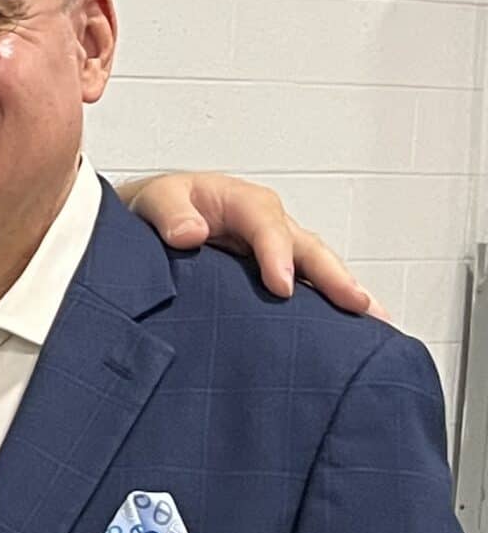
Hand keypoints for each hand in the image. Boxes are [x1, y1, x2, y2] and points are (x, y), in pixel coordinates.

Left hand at [121, 173, 371, 316]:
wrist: (159, 219)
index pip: (267, 227)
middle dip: (333, 276)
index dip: (277, 255)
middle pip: (308, 247)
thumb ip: (170, 215)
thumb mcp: (157, 200)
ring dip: (345, 292)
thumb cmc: (163, 207)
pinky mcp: (278, 270)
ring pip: (318, 267)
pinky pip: (309, 284)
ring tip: (375, 323)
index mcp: (244, 203)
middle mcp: (270, 225)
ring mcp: (279, 248)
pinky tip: (352, 331)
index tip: (283, 288)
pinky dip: (331, 304)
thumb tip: (189, 234)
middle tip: (356, 305)